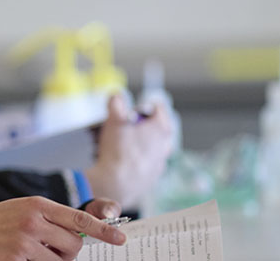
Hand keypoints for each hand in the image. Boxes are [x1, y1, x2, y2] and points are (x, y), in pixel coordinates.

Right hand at [0, 196, 126, 260]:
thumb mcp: (20, 210)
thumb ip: (48, 218)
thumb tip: (78, 232)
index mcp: (37, 205)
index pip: (79, 217)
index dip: (103, 229)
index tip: (119, 237)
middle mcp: (33, 221)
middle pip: (73, 244)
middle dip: (70, 253)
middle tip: (53, 252)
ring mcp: (24, 242)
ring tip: (33, 256)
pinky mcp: (16, 260)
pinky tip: (20, 259)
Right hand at [84, 94, 176, 208]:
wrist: (116, 183)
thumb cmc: (118, 151)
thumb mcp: (114, 121)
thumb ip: (116, 104)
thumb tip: (116, 96)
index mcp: (161, 129)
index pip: (159, 108)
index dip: (144, 105)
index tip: (133, 109)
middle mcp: (165, 146)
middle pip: (158, 128)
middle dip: (143, 125)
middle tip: (127, 126)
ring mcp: (160, 163)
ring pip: (153, 147)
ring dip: (142, 142)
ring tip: (124, 143)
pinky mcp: (152, 177)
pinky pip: (148, 163)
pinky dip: (139, 159)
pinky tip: (124, 160)